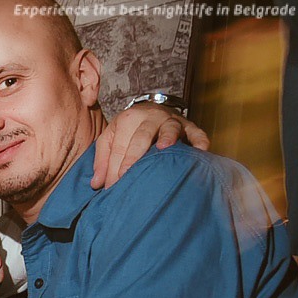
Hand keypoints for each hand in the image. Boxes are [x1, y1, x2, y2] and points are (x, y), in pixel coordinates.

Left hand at [92, 104, 209, 188]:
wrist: (152, 110)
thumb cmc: (128, 129)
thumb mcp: (110, 137)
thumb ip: (102, 159)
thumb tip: (97, 183)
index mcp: (128, 119)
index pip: (119, 147)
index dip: (113, 168)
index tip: (110, 188)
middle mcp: (150, 117)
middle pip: (141, 138)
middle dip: (132, 158)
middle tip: (126, 178)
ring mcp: (171, 121)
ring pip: (169, 129)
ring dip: (167, 137)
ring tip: (163, 148)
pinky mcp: (190, 126)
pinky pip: (196, 133)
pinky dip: (199, 141)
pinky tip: (200, 151)